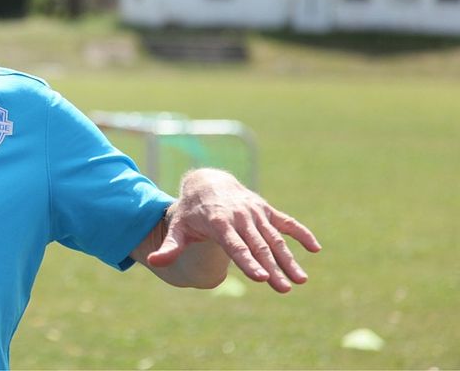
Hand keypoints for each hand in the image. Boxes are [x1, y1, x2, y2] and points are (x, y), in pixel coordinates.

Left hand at [147, 169, 320, 292]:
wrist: (207, 182)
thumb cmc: (191, 212)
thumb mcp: (178, 227)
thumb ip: (170, 246)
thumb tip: (155, 261)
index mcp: (219, 222)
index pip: (235, 246)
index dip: (248, 261)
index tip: (261, 278)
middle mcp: (240, 216)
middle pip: (258, 245)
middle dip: (272, 267)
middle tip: (285, 288)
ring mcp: (255, 212)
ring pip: (275, 238)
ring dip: (289, 258)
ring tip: (301, 280)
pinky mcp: (266, 209)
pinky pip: (286, 222)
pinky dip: (301, 233)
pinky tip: (316, 249)